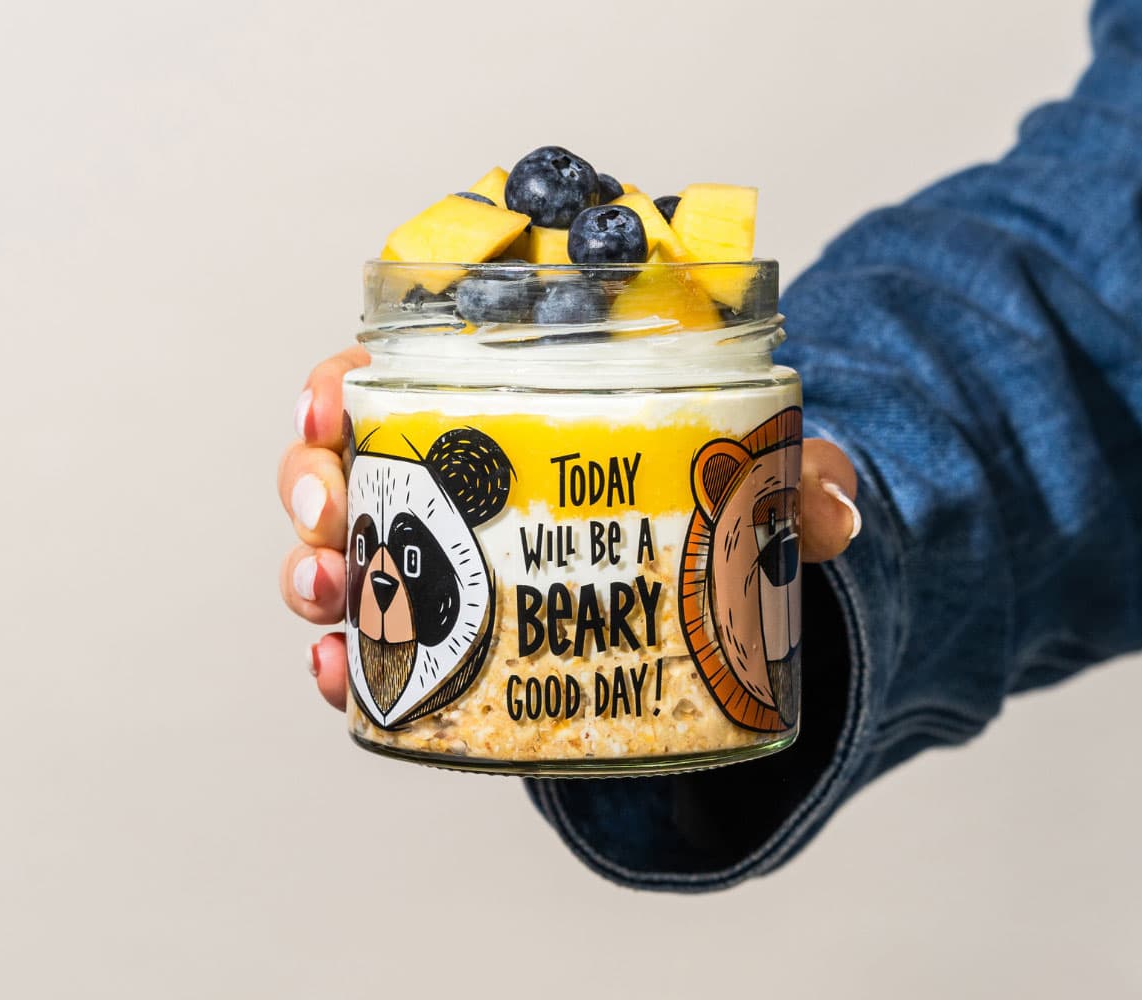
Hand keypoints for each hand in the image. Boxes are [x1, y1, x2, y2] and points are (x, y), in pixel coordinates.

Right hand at [279, 347, 859, 710]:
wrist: (702, 581)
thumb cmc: (701, 498)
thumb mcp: (745, 479)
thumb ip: (792, 482)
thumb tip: (830, 513)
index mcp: (506, 405)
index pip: (401, 372)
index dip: (345, 381)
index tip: (333, 400)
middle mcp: (457, 475)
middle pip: (348, 461)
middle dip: (311, 481)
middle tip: (329, 511)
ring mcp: (447, 556)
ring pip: (350, 550)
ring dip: (315, 572)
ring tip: (332, 601)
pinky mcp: (454, 630)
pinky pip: (381, 640)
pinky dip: (352, 659)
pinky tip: (343, 677)